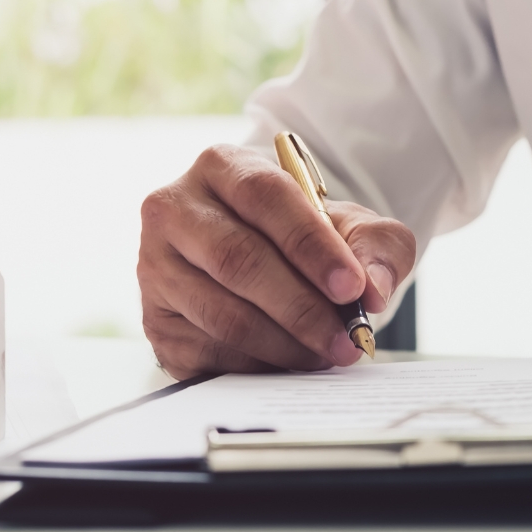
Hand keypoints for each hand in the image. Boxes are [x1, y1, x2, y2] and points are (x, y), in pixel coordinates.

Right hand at [138, 144, 415, 378]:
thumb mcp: (353, 227)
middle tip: (347, 336)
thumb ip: (376, 246)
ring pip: (223, 313)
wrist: (264, 265)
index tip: (351, 286)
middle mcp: (175, 209)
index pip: (264, 196)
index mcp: (222, 166)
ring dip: (285, 343)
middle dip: (302, 306)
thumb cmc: (306, 238)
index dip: (310, 244)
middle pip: (238, 259)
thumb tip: (375, 288)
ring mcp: (155, 267)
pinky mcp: (156, 320)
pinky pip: (209, 350)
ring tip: (329, 354)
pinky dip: (260, 364)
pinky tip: (292, 363)